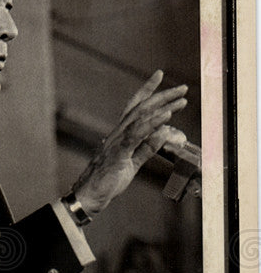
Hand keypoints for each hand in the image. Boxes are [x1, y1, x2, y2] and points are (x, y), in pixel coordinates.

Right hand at [72, 70, 187, 217]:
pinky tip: (165, 117)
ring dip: (162, 108)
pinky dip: (152, 124)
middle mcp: (118, 133)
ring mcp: (117, 142)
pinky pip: (137, 135)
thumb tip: (163, 133)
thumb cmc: (107, 180)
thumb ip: (147, 148)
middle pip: (141, 108)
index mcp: (121, 134)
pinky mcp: (119, 153)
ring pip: (140, 118)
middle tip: (182, 88)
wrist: (90, 196)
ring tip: (180, 102)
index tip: (159, 76)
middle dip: (162, 96)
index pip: (135, 107)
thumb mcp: (133, 163)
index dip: (147, 91)